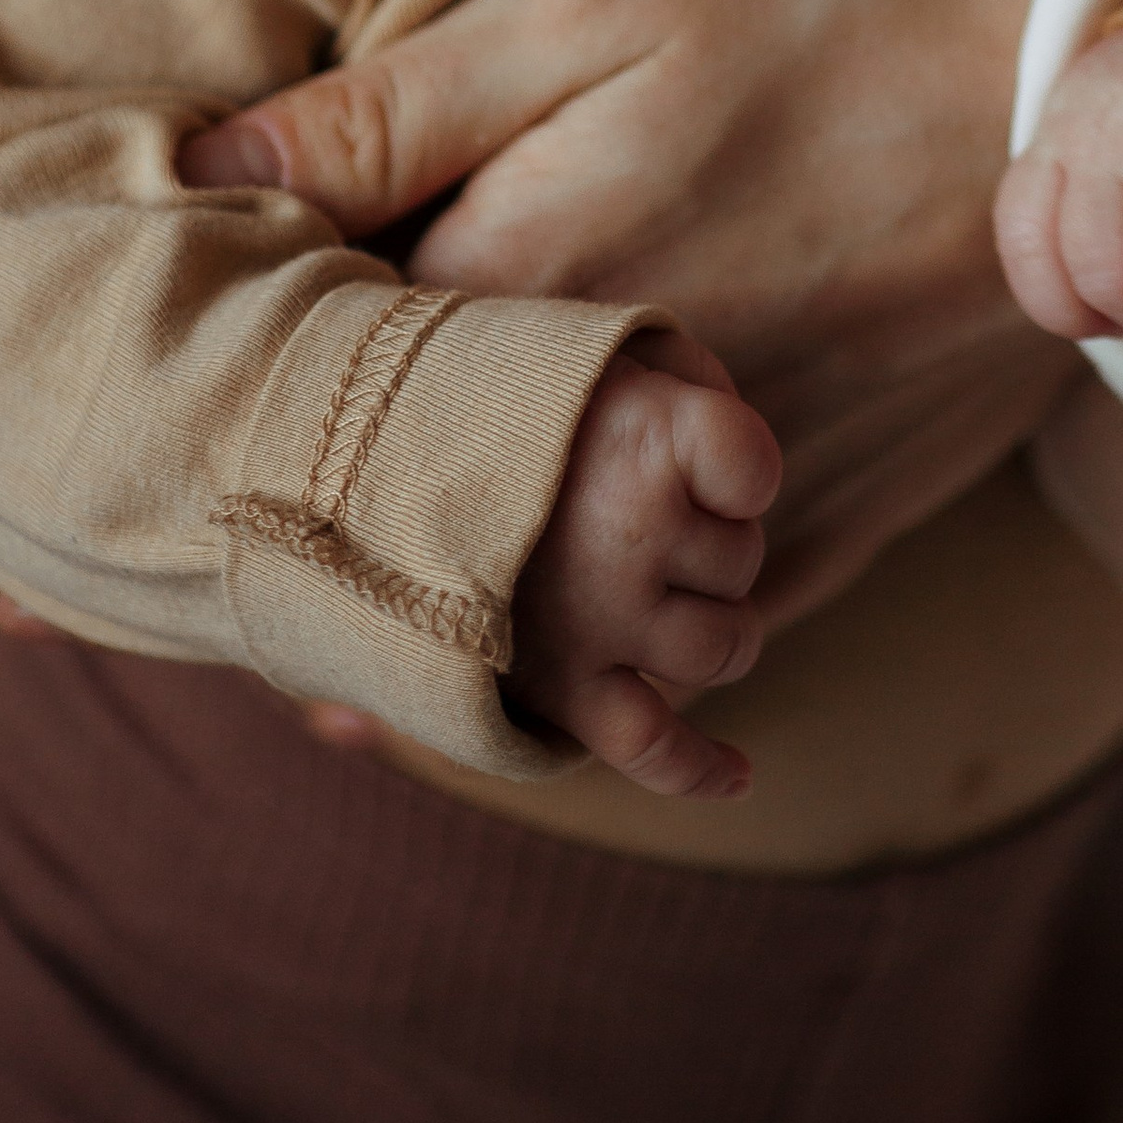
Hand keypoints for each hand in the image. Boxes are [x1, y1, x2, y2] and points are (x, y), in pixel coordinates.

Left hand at [179, 0, 1073, 623]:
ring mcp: (714, 518)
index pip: (300, 413)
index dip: (192, 427)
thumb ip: (390, 107)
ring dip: (427, 639)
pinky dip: (589, 665)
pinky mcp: (810, 540)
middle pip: (394, 549)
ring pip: (532, 634)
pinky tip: (516, 656)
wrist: (1058, 103)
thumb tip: (195, 176)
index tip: (80, 492)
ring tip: (310, 637)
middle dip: (275, 559)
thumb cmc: (810, 19)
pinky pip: (670, 652)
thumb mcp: (586, 7)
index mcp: (516, 308)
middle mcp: (599, 452)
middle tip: (128, 583)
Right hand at [506, 327, 779, 796]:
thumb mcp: (604, 348)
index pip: (755, 468)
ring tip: (648, 586)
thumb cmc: (510, 394)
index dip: (738, 466)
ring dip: (706, 622)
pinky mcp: (561, 688)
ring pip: (720, 648)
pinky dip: (701, 769)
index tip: (685, 450)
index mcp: (646, 436)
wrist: (367, 453)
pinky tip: (741, 774)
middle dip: (708, 537)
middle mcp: (632, 533)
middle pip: (741, 559)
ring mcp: (598, 620)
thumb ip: (688, 385)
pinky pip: (653, 750)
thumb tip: (739, 467)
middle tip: (628, 502)